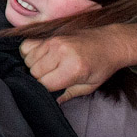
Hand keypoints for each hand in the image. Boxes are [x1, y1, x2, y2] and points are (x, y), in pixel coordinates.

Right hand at [20, 22, 136, 103]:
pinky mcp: (49, 36)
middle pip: (33, 71)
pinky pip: (27, 46)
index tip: (53, 89)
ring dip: (34, 66)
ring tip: (49, 67)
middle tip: (53, 78)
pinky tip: (41, 57)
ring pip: (28, 59)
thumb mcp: (89, 86)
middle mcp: (61, 52)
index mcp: (73, 68)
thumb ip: (69, 94)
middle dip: (40, 78)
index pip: (44, 83)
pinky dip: (29, 54)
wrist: (109, 42)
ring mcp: (53, 42)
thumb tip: (53, 101)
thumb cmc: (101, 66)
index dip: (46, 89)